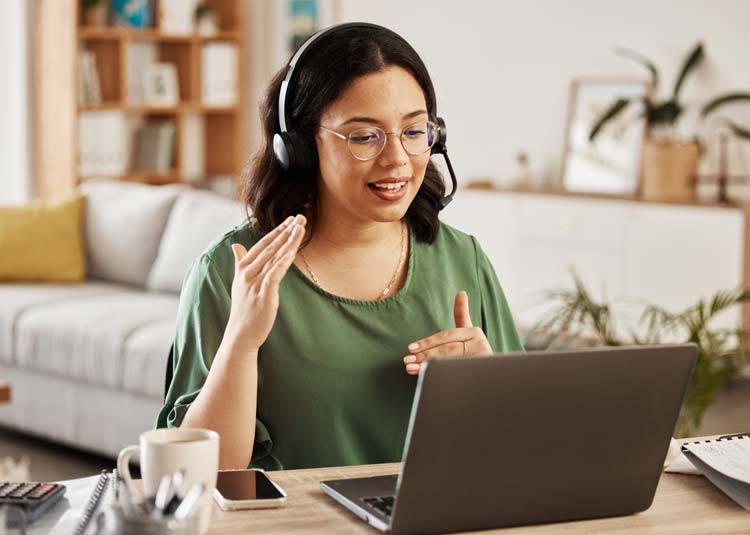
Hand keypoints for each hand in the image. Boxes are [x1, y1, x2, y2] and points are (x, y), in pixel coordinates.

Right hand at [224, 215, 305, 352]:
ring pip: (274, 257)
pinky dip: (282, 262)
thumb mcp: (239, 281)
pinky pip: (274, 275)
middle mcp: (248, 272)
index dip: (278, 231)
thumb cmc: (243, 307)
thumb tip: (235, 245)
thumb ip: (239, 261)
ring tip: (301, 227)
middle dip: (287, 231)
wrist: (241, 333)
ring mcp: (255, 283)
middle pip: (271, 247)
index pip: (263, 244)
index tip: (291, 219)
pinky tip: (291, 252)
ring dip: (289, 241)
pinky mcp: (263, 295)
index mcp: (243, 267)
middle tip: (301, 217)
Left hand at [403, 291, 491, 374]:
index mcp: (474, 332)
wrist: (493, 374)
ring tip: (410, 368)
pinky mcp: (481, 372)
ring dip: (427, 366)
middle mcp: (481, 344)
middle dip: (424, 355)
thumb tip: (461, 292)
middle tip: (406, 359)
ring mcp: (482, 360)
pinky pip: (455, 374)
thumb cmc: (475, 351)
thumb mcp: (468, 333)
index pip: (446, 336)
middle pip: (446, 350)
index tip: (410, 347)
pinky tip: (425, 378)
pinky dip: (439, 376)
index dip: (427, 342)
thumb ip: (462, 314)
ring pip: (449, 363)